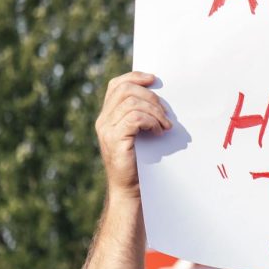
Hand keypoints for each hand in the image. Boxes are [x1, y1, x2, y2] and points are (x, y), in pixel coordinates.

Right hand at [95, 71, 171, 200]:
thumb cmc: (140, 163)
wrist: (131, 191)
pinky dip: (150, 121)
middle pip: (126, 90)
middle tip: (166, 114)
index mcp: (108, 116)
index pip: (116, 85)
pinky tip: (158, 131)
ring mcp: (107, 130)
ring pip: (131, 102)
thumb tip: (161, 98)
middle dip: (151, 97)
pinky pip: (134, 117)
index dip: (135, 77)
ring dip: (155, 111)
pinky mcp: (114, 139)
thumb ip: (141, 116)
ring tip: (165, 125)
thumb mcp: (139, 135)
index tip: (154, 79)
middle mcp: (103, 121)